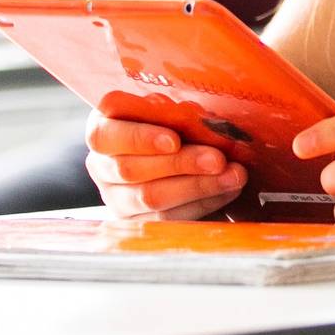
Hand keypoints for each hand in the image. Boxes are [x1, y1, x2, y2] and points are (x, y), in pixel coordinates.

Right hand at [85, 114, 246, 218]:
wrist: (178, 159)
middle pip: (131, 169)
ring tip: (233, 176)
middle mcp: (101, 166)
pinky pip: (169, 217)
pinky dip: (203, 203)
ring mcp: (116, 198)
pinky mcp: (138, 221)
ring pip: (151, 197)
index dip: (139, 138)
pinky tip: (227, 190)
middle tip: (218, 159)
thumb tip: (203, 118)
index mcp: (103, 130)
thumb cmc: (173, 125)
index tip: (174, 140)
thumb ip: (175, 114)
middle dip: (180, 164)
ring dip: (198, 186)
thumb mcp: (169, 113)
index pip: (104, 135)